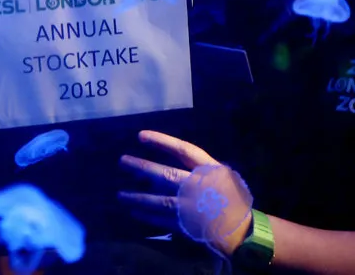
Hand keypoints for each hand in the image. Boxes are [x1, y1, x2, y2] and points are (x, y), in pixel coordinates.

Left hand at [118, 130, 251, 256]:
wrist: (244, 229)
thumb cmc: (228, 198)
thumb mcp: (216, 177)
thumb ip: (192, 171)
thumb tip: (156, 172)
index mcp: (208, 169)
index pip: (182, 150)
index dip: (160, 141)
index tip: (140, 136)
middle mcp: (199, 186)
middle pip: (165, 174)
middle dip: (142, 167)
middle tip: (122, 161)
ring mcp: (192, 207)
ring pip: (159, 200)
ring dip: (137, 197)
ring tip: (120, 195)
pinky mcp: (188, 225)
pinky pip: (162, 219)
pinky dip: (147, 215)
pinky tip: (133, 211)